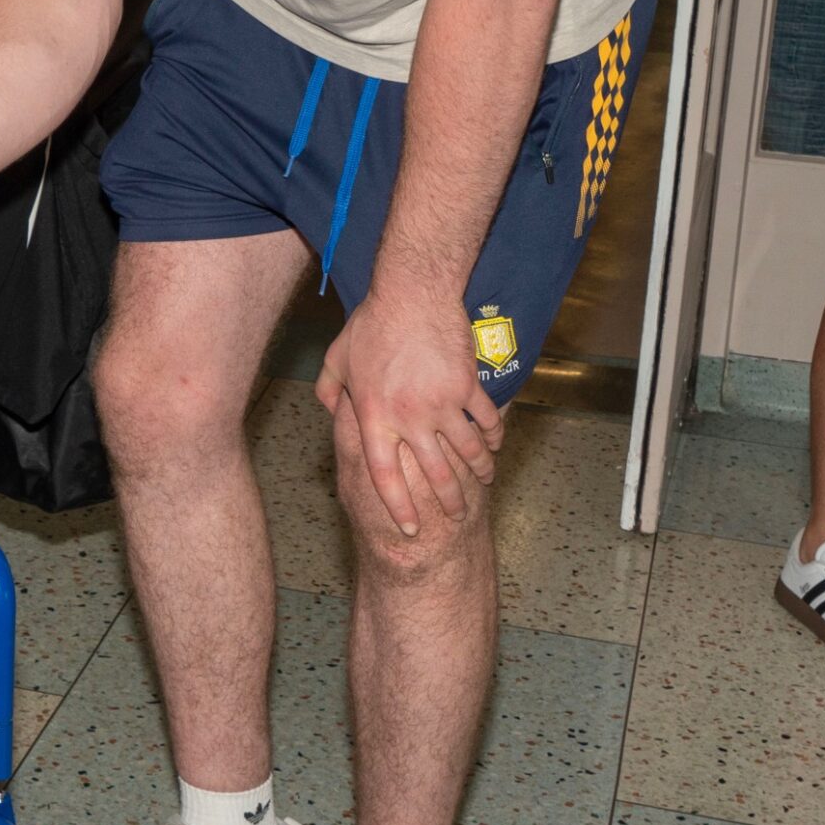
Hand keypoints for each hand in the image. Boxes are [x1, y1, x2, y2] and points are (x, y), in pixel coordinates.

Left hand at [316, 284, 503, 535]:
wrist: (412, 295)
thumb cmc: (371, 324)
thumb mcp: (337, 358)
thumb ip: (329, 389)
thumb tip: (330, 410)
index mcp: (375, 417)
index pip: (384, 475)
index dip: (398, 507)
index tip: (412, 529)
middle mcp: (409, 418)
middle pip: (434, 473)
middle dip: (449, 501)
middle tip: (456, 516)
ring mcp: (442, 404)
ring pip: (467, 451)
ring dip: (479, 471)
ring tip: (484, 482)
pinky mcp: (468, 386)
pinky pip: (487, 420)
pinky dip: (494, 436)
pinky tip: (495, 445)